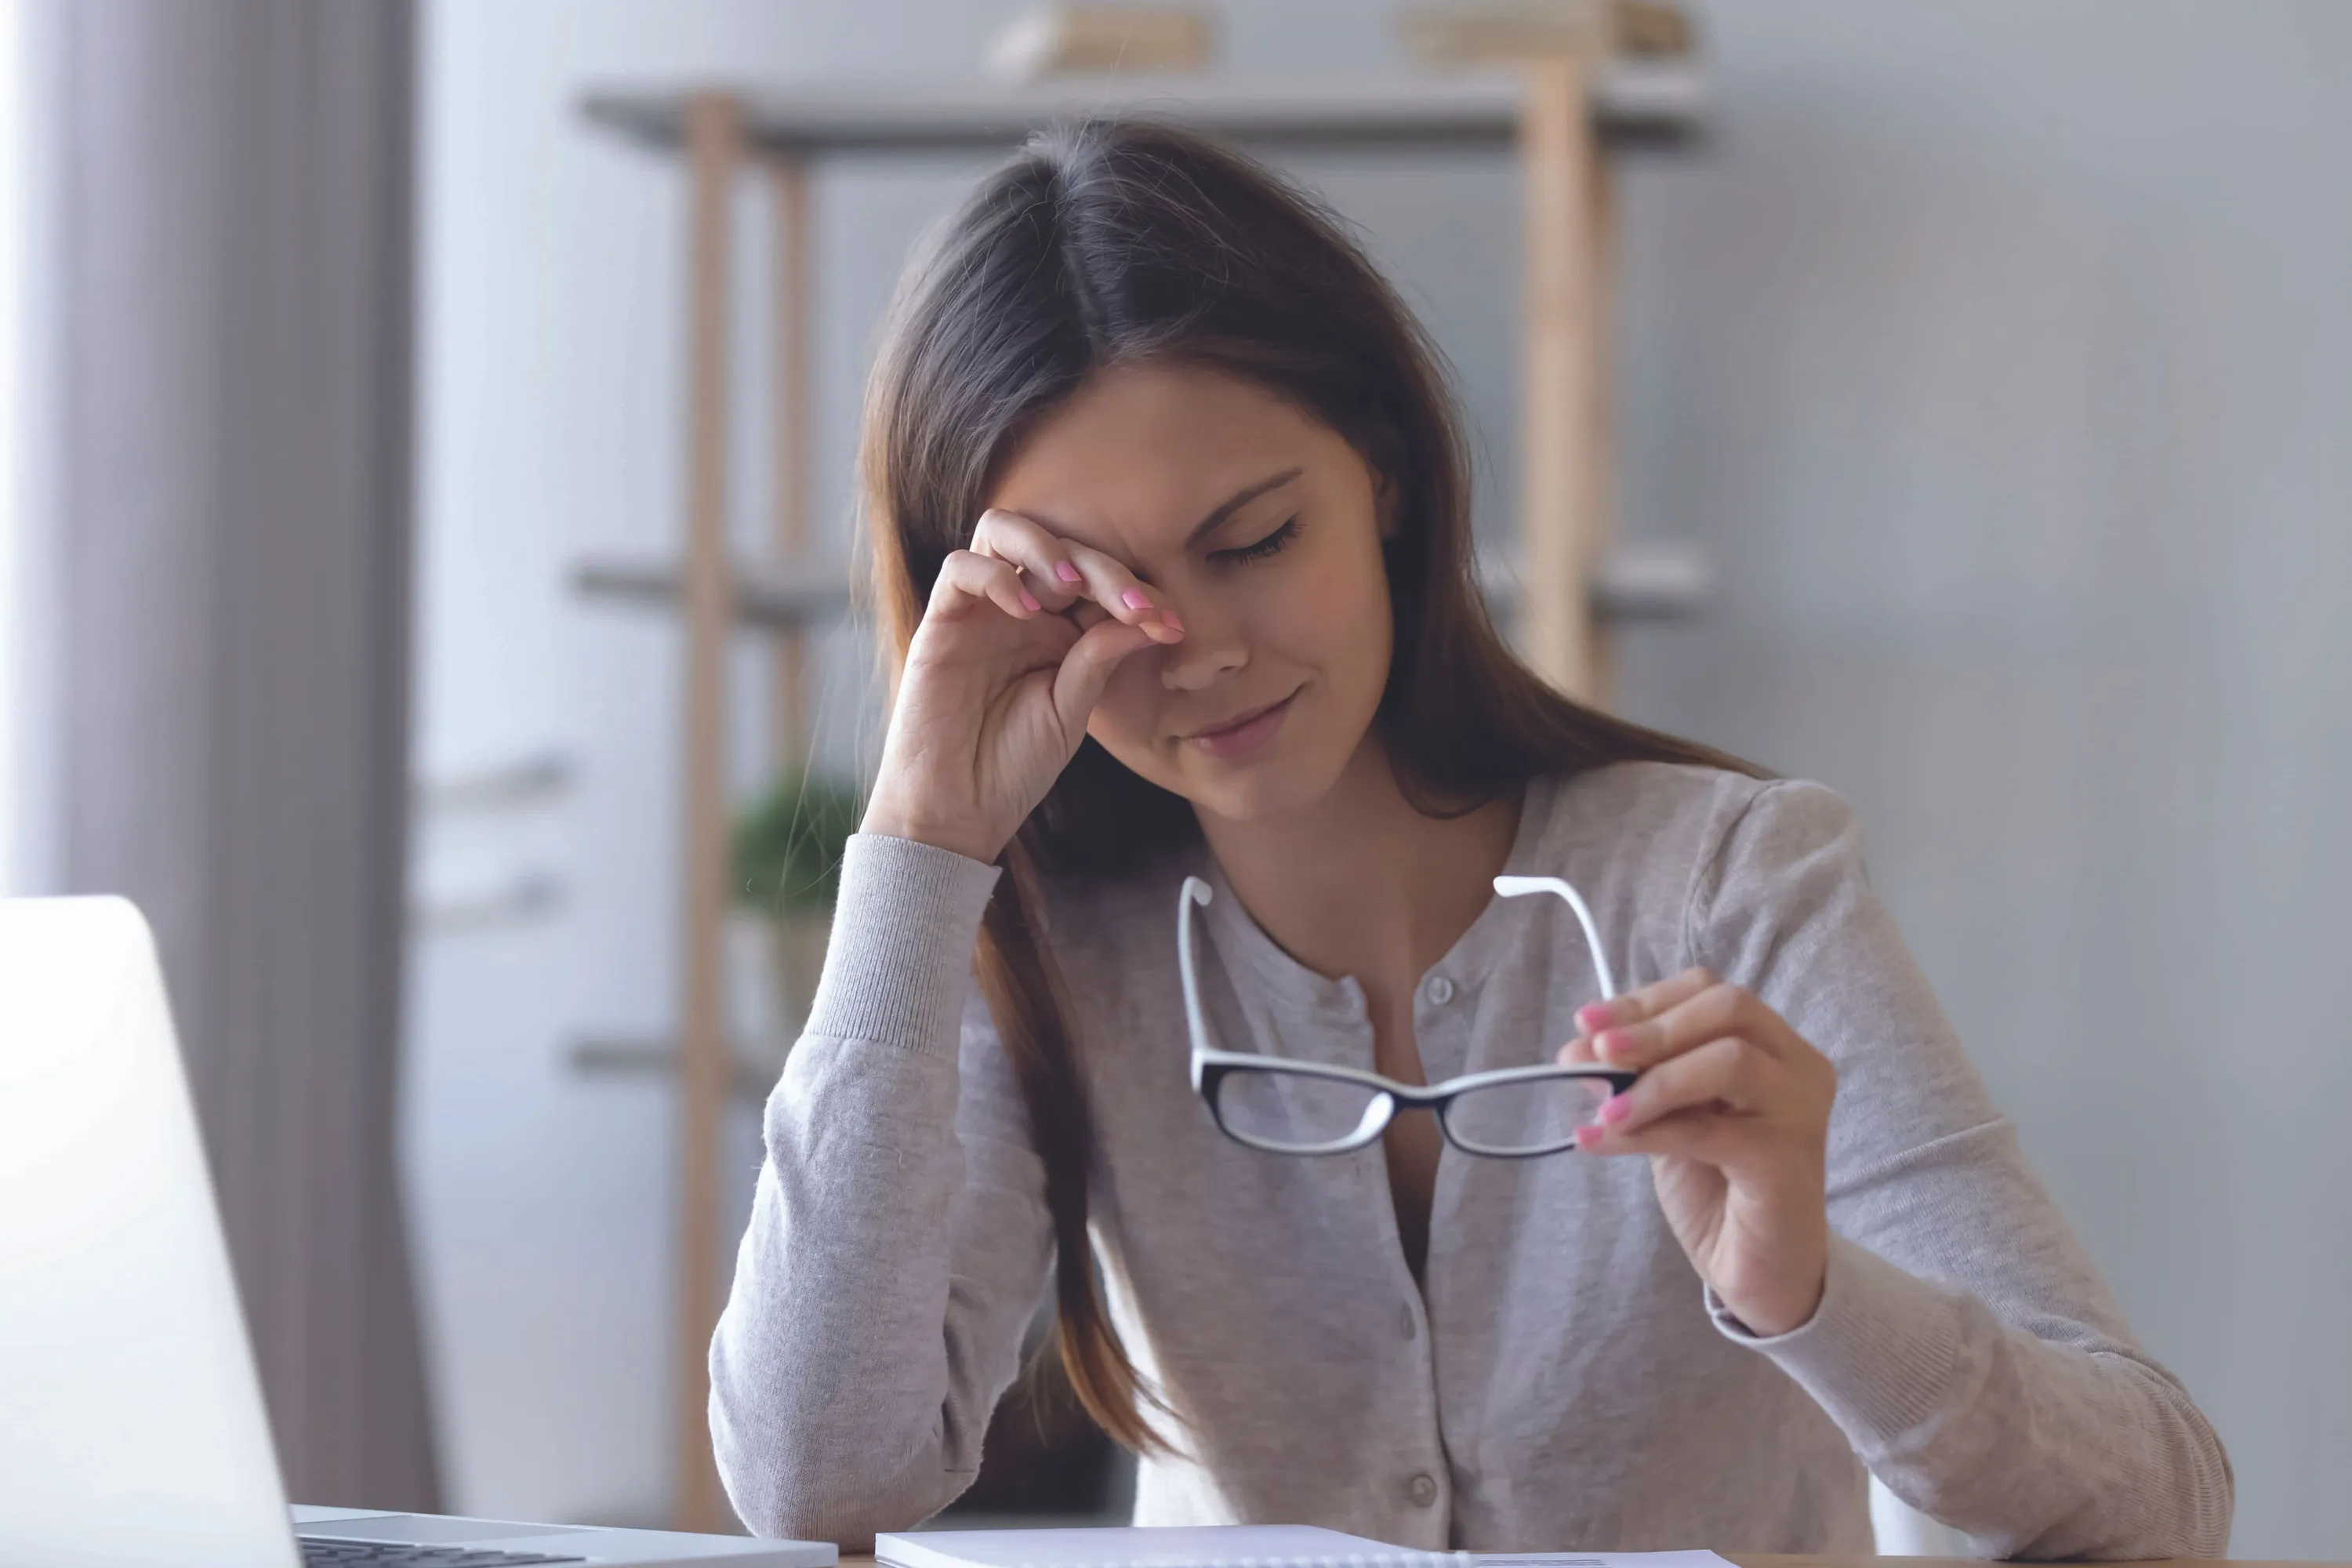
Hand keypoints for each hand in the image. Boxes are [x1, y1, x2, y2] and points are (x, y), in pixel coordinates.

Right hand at [862, 509, 1183, 864]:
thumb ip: (1098, 659)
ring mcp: (980, 611)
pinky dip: (997, 578)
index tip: (1173, 627)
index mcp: (1059, 629)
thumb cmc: (1014, 765)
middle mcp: (1020, 609)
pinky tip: (1030, 612)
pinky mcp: (941, 622)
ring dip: (1047, 550)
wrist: (958, 811)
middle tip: (1138, 607)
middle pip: (1061, 549)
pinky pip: (960, 569)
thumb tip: (1143, 616)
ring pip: (1004, 532)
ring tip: (1076, 587)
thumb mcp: (1071, 710)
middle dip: (1107, 571)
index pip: (1099, 582)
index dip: (1138, 593)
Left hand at [1559, 970, 1836, 1335]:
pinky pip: (1710, 1128)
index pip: (1711, 992)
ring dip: (1653, 1078)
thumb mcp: (1669, 1116)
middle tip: (1594, 1053)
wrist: (1757, 1270)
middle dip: (1651, 1026)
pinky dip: (1647, 1130)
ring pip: (1730, 1059)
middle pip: (1730, 1008)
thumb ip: (1637, 1078)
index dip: (1645, 1000)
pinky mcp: (1787, 1159)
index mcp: (1774, 1045)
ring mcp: (1800, 1111)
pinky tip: (1600, 1140)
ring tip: (1601, 1107)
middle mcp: (1798, 1067)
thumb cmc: (1716, 1186)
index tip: (1586, 1022)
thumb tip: (1576, 1050)